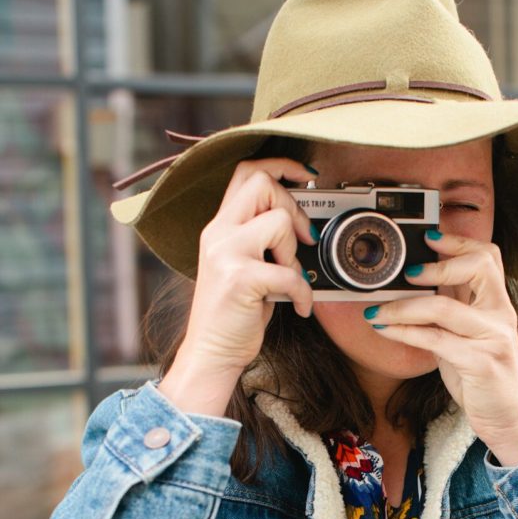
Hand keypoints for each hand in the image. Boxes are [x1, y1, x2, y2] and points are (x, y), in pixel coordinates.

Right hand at [158, 156, 317, 415]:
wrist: (211, 353)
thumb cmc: (233, 316)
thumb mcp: (244, 268)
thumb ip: (260, 242)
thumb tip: (299, 225)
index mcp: (219, 227)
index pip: (245, 172)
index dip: (279, 165)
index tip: (305, 177)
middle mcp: (218, 234)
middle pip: (261, 183)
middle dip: (293, 206)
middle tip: (302, 239)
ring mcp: (226, 254)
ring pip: (278, 222)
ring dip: (294, 253)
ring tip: (288, 280)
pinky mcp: (241, 279)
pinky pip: (289, 272)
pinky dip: (302, 292)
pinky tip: (299, 307)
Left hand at [363, 232, 517, 463]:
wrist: (509, 417)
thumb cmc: (483, 377)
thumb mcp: (468, 336)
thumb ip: (452, 310)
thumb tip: (420, 284)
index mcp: (496, 304)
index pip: (487, 256)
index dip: (458, 242)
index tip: (428, 236)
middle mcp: (499, 315)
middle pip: (479, 266)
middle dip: (438, 264)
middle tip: (407, 273)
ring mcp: (492, 337)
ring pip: (444, 307)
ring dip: (403, 306)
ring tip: (377, 311)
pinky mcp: (480, 362)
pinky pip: (435, 339)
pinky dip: (404, 332)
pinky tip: (384, 330)